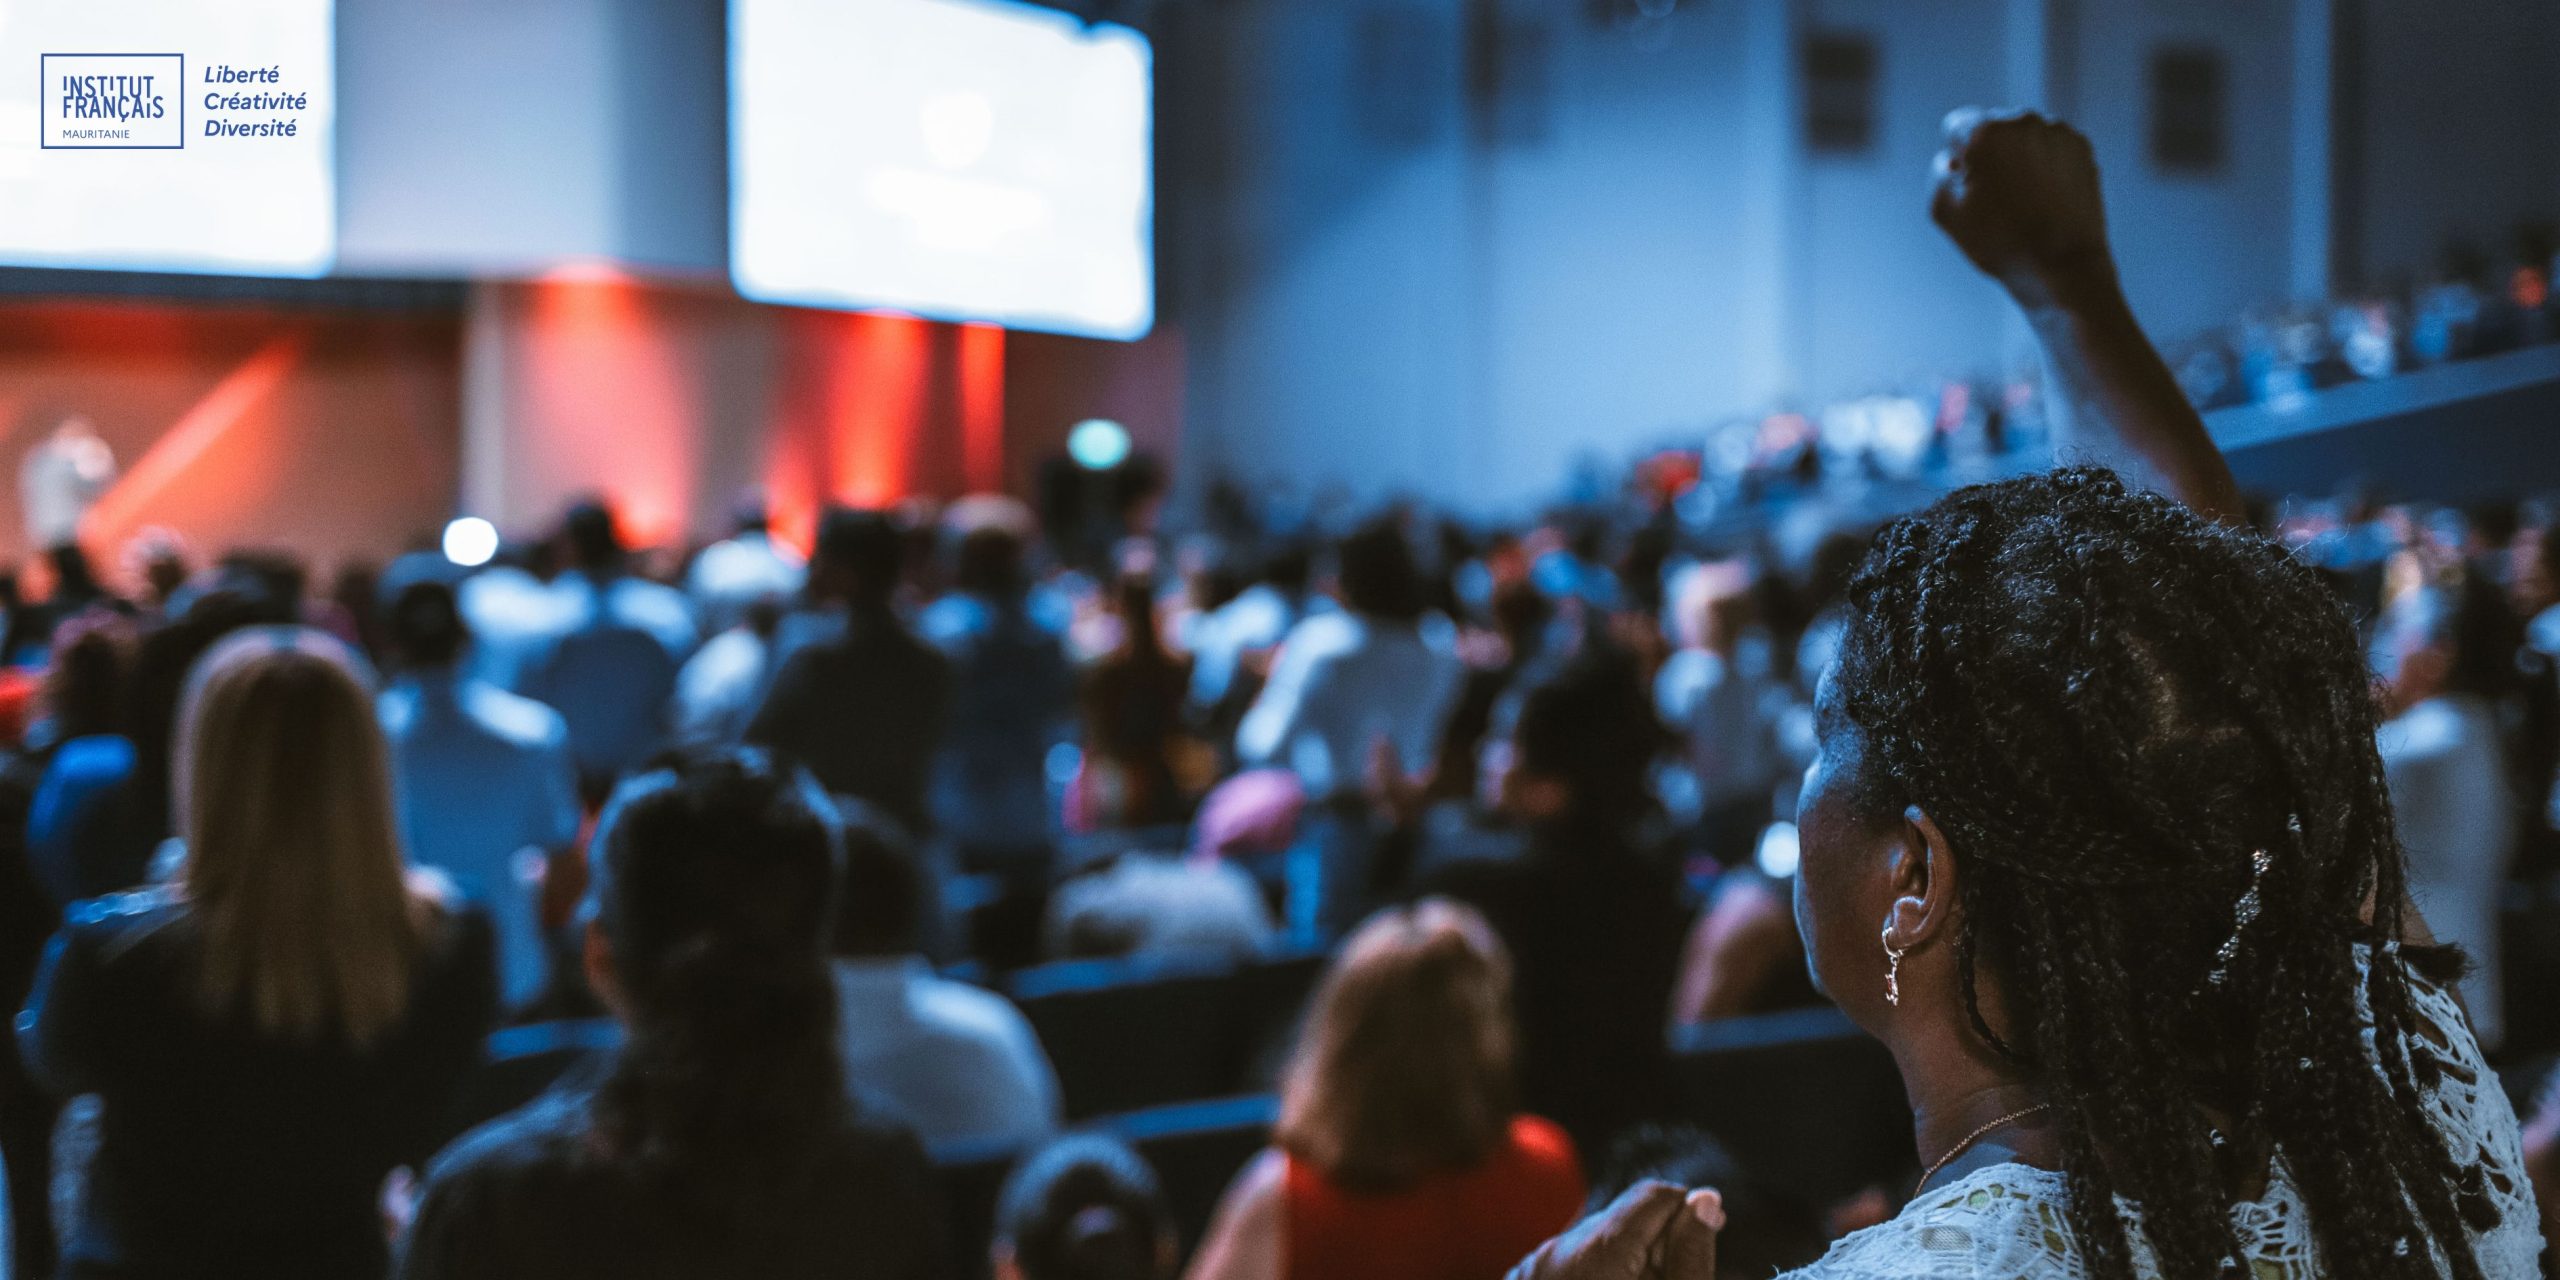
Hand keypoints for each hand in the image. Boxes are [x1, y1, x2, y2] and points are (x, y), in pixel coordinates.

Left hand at [1506, 1181, 1722, 1279]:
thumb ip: (1689, 1254)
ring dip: (1622, 1263)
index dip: (1686, 1215)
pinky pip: (1564, 1263)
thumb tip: (1706, 1198)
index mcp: (1598, 1251)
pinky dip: (1589, 1275)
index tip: (1703, 1243)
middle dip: (1654, 1244)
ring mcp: (1532, 1268)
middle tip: (1668, 1277)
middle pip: (1622, 1220)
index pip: (1654, 1195)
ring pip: (1592, 1243)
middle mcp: (1557, 1250)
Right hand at [1930, 108, 2112, 303]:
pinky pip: (2051, 147)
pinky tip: (2045, 198)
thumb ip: (1938, 174)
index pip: (1957, 126)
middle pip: (1993, 128)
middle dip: (1990, 155)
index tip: (1969, 185)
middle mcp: (2023, 121)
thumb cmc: (2002, 243)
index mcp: (1986, 132)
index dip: (1957, 158)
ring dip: (2018, 158)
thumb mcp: (1945, 213)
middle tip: (1997, 198)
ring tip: (2024, 200)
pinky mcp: (2081, 147)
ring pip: (2024, 137)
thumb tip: (1954, 160)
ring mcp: (2057, 132)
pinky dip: (2045, 165)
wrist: (2063, 264)